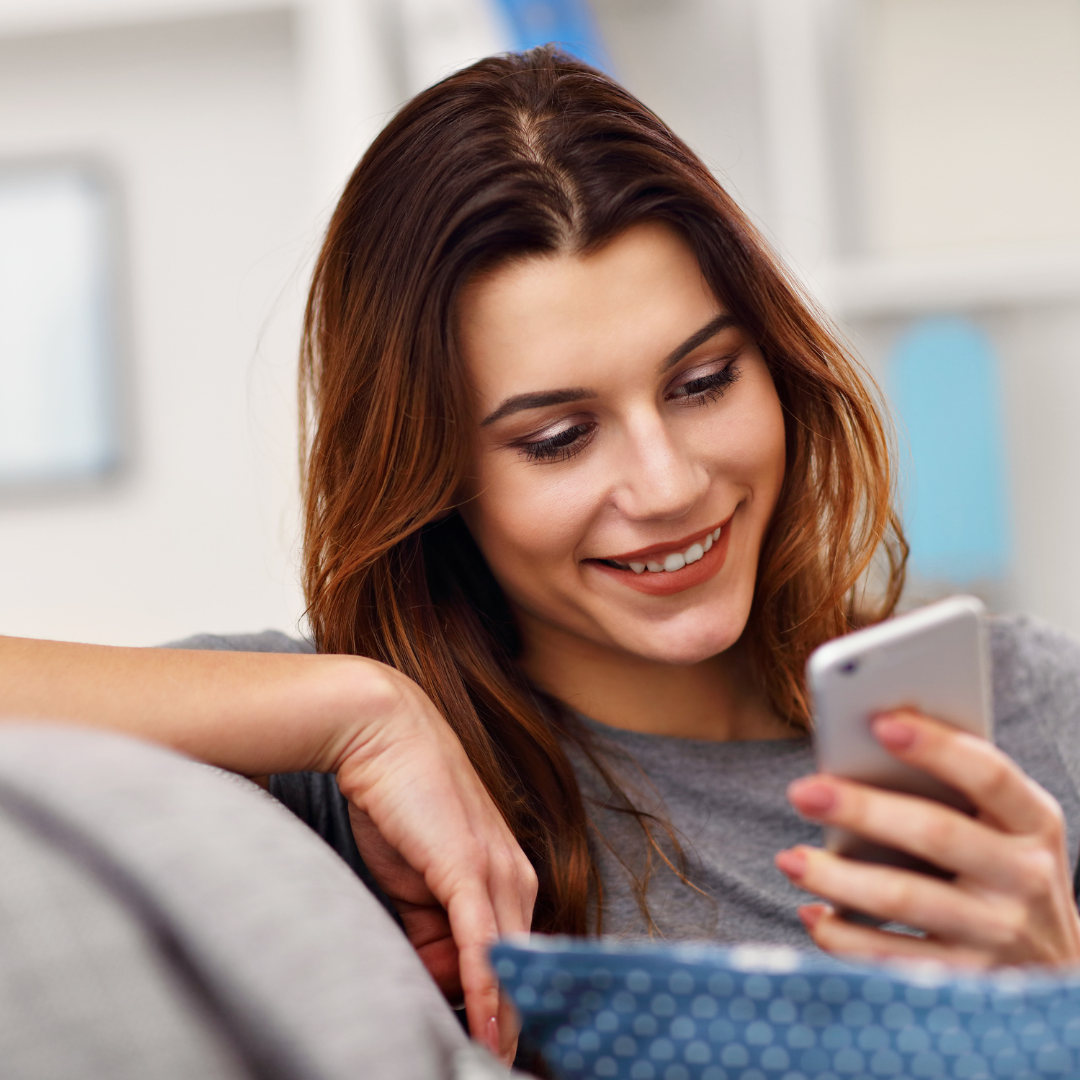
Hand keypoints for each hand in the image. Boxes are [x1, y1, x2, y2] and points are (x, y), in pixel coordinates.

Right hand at [331, 661, 536, 1063]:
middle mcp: (513, 873)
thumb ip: (430, 927)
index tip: (506, 1053)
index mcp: (505, 875)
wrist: (382, 732)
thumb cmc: (398, 799)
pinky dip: (485, 988)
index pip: (515, 954)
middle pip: (521, 964)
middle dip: (516, 1022)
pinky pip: (483, 940)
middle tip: (512, 1070)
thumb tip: (439, 978)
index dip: (510, 1005)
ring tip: (499, 1067)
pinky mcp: (471, 864)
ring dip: (504, 1020)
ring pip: (508, 960)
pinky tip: (486, 1028)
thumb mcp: (414, 880)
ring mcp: (496, 867)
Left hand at [776, 709, 1079, 967]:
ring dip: (839, 878)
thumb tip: (864, 742)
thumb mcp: (1005, 825)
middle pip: (935, 833)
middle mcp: (1025, 877)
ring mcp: (999, 933)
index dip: (937, 747)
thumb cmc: (1004, 867)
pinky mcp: (967, 979)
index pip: (989, 775)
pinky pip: (893, 958)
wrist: (1055, 966)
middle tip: (803, 791)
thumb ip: (954, 787)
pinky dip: (845, 936)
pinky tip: (813, 914)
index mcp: (1034, 821)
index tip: (880, 722)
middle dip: (863, 809)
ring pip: (906, 898)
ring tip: (791, 859)